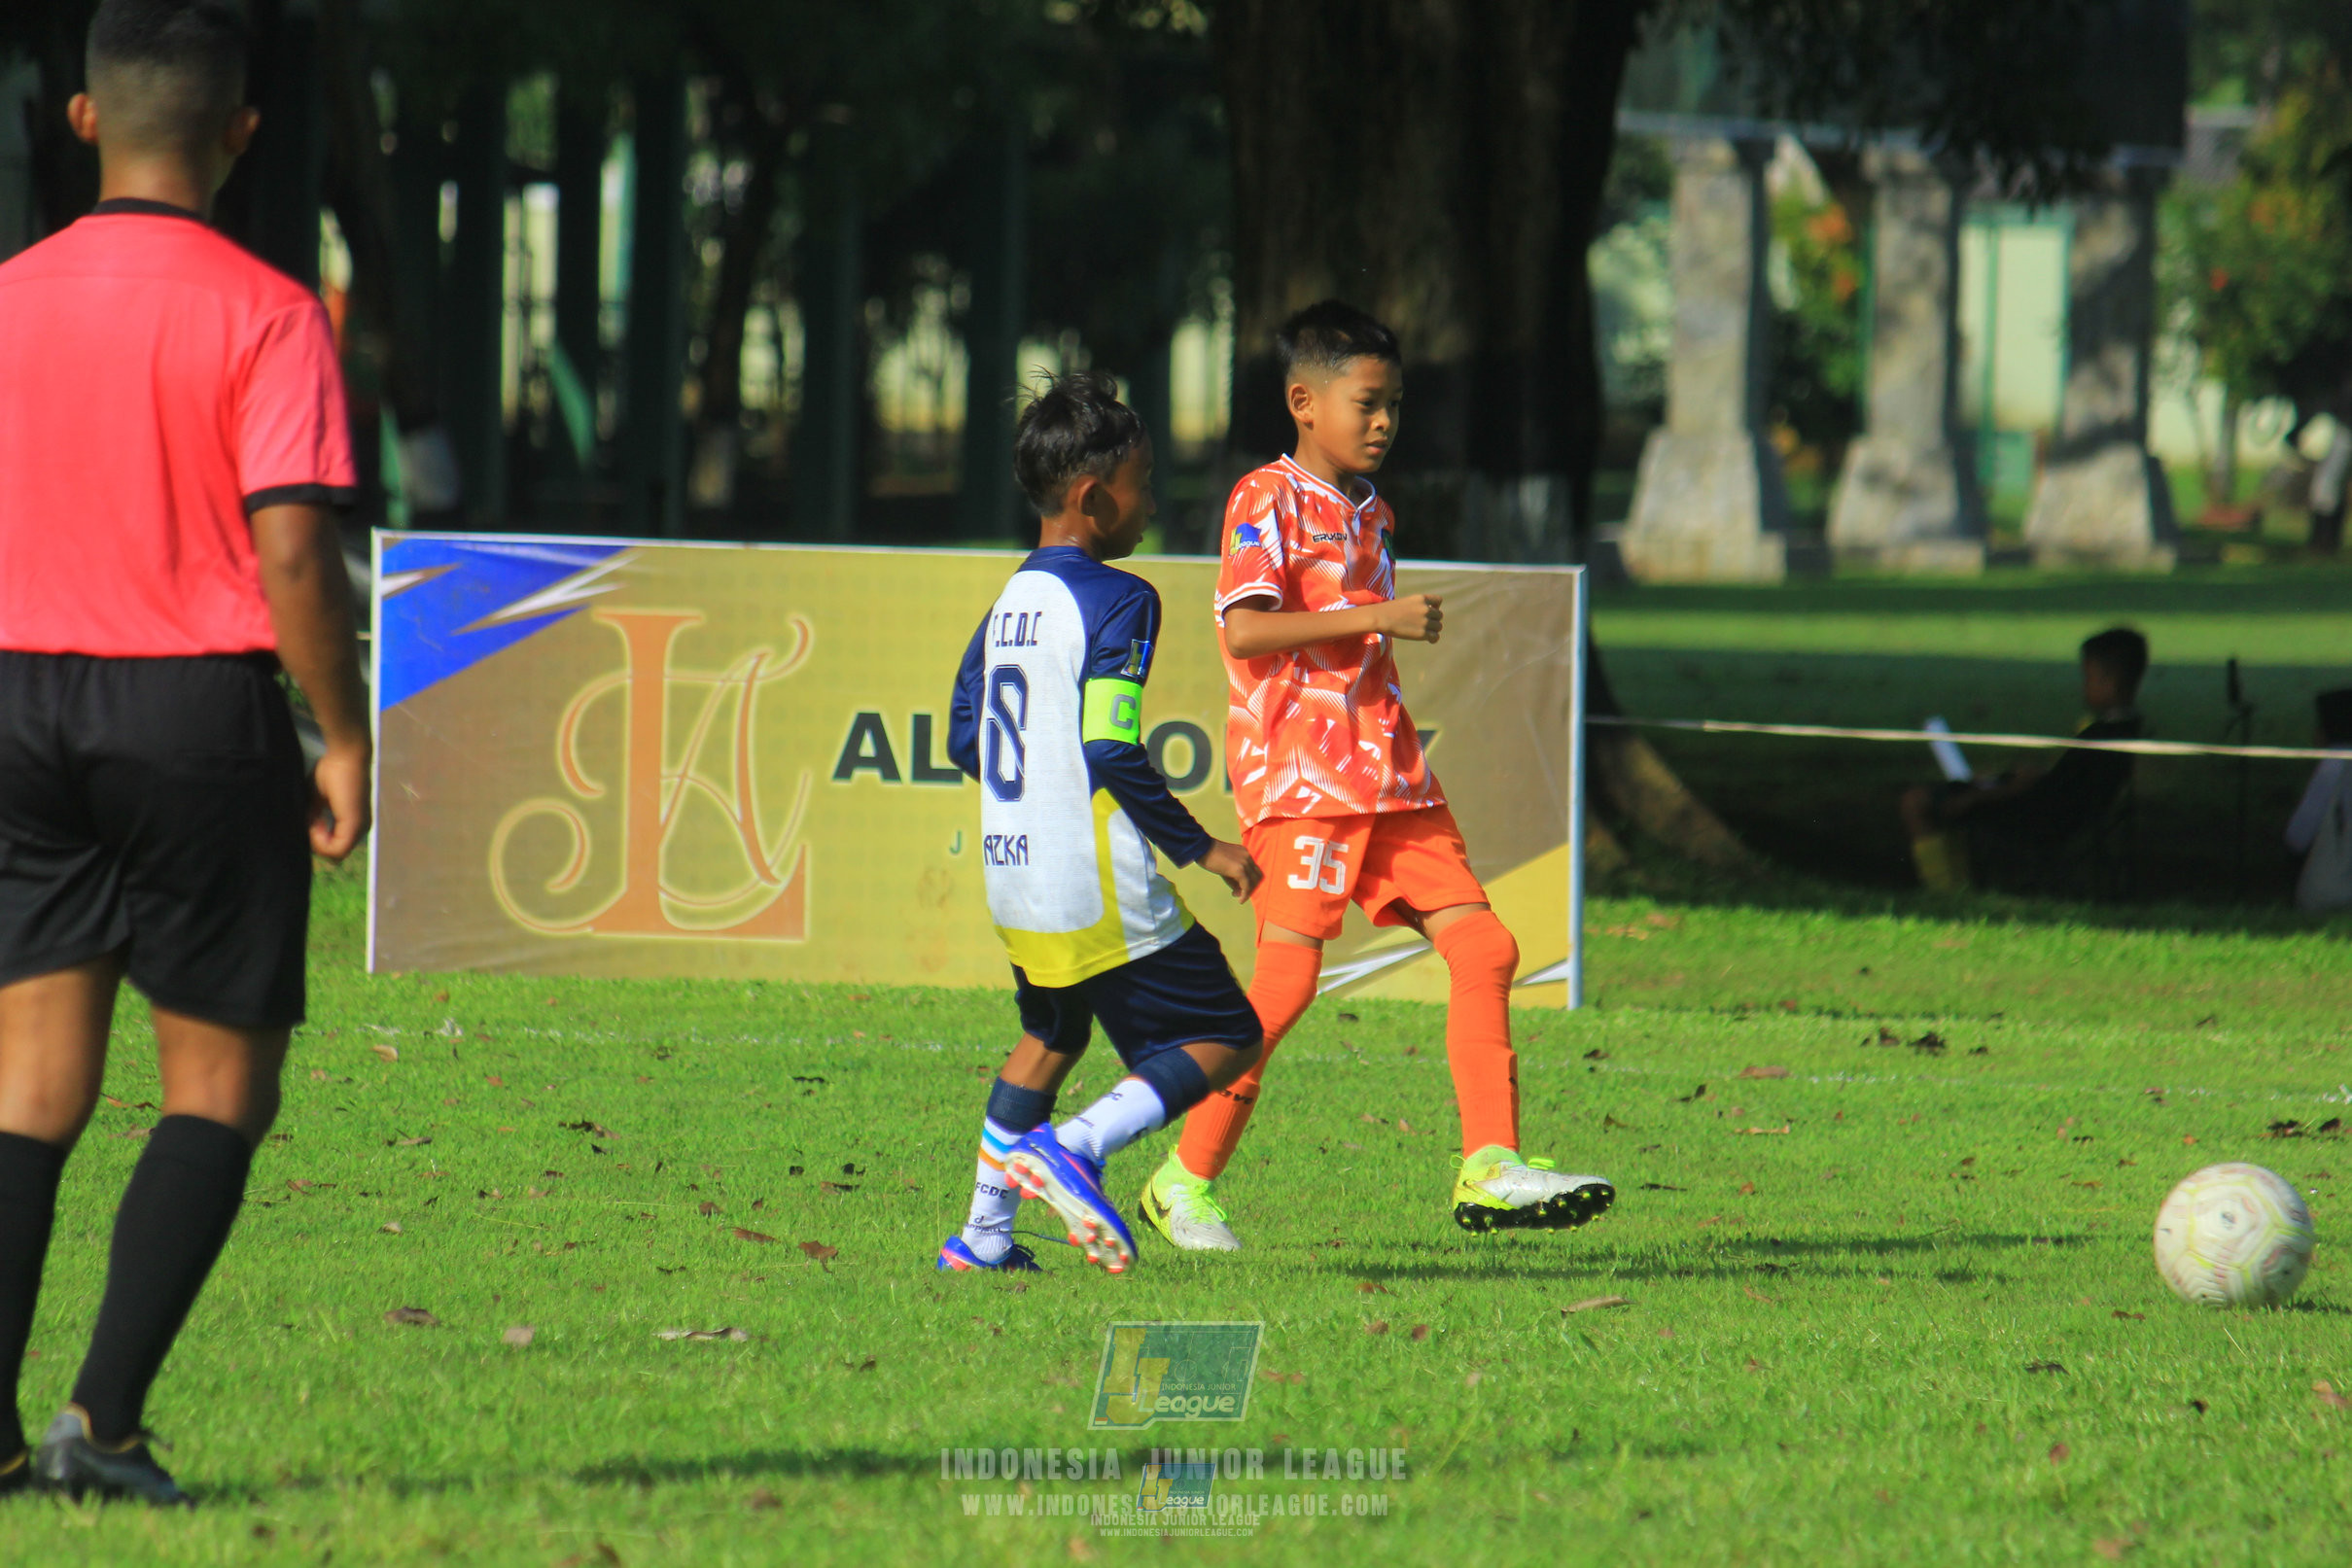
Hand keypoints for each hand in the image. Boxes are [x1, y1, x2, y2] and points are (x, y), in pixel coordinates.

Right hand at [308, 739, 372, 860]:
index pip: (333, 847)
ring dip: (318, 841)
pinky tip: (316, 821)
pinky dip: (321, 839)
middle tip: (310, 820)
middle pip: (334, 854)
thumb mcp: (317, 799)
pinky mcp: (355, 825)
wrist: (345, 755)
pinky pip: (337, 849)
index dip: (316, 840)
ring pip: (335, 854)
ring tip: (313, 818)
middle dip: (316, 842)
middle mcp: (360, 829)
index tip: (309, 819)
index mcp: (353, 824)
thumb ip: (312, 817)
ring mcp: (360, 828)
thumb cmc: (332, 771)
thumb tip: (302, 833)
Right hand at [1199, 839, 1262, 901]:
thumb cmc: (1209, 856)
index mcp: (1244, 853)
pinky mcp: (1240, 869)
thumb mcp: (1224, 867)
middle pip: (1258, 876)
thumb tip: (1238, 893)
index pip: (1254, 870)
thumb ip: (1233, 878)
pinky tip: (1240, 900)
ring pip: (1253, 882)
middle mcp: (1247, 857)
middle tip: (1240, 894)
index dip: (1251, 881)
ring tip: (1238, 897)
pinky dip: (1245, 894)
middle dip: (1251, 887)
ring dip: (1248, 892)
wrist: (1201, 848)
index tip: (1241, 888)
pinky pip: (1247, 886)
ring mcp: (1245, 862)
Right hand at [1373, 594, 1442, 642]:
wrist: (1380, 618)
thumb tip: (1424, 616)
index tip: (1430, 611)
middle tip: (1424, 625)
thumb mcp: (1405, 602)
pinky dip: (1433, 639)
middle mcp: (1425, 609)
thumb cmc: (1387, 611)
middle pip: (1439, 615)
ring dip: (1433, 630)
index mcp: (1421, 598)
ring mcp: (1425, 621)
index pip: (1438, 600)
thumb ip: (1417, 607)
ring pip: (1438, 626)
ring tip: (1424, 632)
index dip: (1436, 607)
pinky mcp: (1422, 633)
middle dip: (1433, 620)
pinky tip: (1429, 640)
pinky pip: (1435, 637)